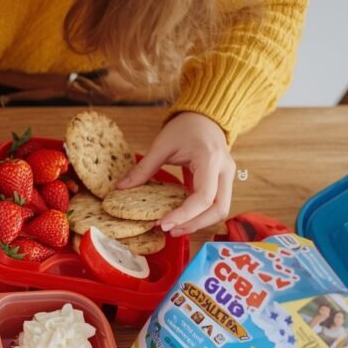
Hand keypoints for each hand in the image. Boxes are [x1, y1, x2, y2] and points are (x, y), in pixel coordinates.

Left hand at [117, 112, 235, 235]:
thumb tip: (121, 188)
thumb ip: (144, 168)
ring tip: (173, 228)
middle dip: (194, 224)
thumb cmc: (185, 127)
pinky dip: (199, 215)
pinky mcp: (222, 182)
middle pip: (219, 209)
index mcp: (210, 160)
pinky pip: (215, 204)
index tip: (162, 223)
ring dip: (198, 223)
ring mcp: (227, 177)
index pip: (203, 197)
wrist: (204, 117)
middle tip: (168, 230)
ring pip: (220, 210)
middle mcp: (224, 171)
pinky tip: (180, 219)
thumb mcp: (162, 145)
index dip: (184, 215)